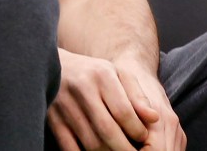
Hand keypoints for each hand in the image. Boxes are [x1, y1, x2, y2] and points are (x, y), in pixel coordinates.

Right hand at [48, 48, 184, 149]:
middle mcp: (81, 89)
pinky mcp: (52, 119)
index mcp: (101, 75)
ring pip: (91, 142)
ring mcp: (64, 105)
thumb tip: (154, 118)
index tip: (143, 137)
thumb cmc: (93, 72)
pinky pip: (70, 148)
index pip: (123, 111)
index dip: (137, 130)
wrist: (55, 64)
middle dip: (125, 149)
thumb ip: (137, 95)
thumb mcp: (117, 74)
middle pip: (107, 130)